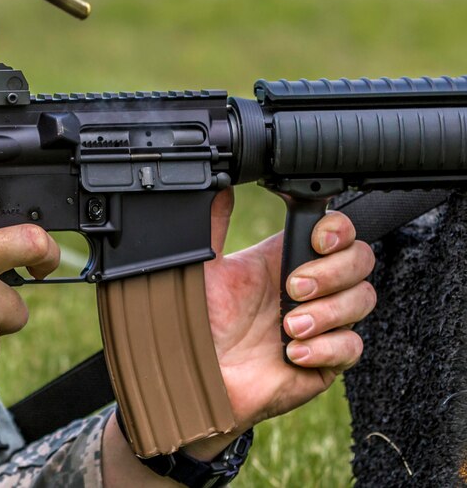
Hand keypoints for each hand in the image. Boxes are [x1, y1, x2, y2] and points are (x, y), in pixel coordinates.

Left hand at [203, 189, 375, 427]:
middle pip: (361, 259)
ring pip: (363, 299)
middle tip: (293, 288)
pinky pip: (353, 347)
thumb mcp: (204, 269)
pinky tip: (293, 352)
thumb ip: (213, 226)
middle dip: (332, 272)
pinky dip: (326, 347)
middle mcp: (309, 286)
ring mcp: (322, 322)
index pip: (336, 230)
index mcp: (284, 258)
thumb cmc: (197, 323)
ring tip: (288, 327)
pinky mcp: (327, 359)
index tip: (318, 241)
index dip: (338, 230)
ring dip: (327, 312)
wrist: (197, 375)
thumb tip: (220, 185)